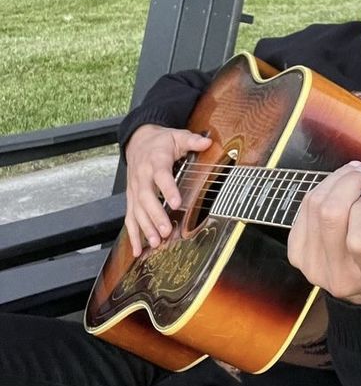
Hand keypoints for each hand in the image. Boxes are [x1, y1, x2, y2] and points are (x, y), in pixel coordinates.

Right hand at [123, 124, 211, 256]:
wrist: (138, 141)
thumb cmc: (161, 142)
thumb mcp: (178, 136)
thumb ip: (192, 140)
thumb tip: (207, 142)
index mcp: (156, 161)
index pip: (161, 176)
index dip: (168, 189)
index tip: (176, 202)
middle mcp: (142, 177)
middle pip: (146, 198)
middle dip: (156, 216)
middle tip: (166, 231)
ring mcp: (135, 189)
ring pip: (137, 210)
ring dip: (145, 227)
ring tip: (155, 242)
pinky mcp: (131, 198)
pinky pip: (129, 218)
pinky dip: (132, 235)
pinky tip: (137, 249)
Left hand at [287, 154, 360, 304]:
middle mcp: (341, 275)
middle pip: (331, 217)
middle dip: (347, 183)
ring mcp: (314, 267)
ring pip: (314, 208)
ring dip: (333, 181)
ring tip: (351, 174)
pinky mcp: (297, 255)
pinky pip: (302, 211)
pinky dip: (319, 192)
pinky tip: (335, 190)